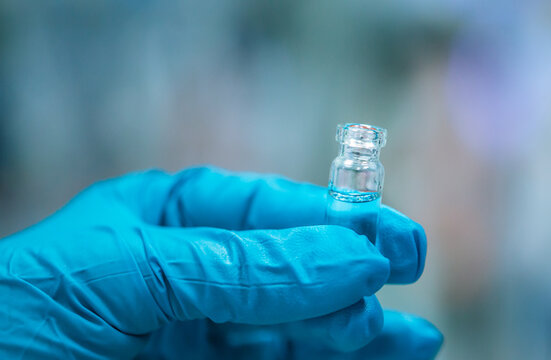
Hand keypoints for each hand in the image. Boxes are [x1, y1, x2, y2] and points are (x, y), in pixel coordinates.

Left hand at [0, 167, 441, 358]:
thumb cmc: (13, 318)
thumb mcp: (125, 271)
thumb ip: (239, 265)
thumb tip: (349, 258)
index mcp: (167, 225)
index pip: (269, 213)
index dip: (336, 225)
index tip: (392, 247)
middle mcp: (193, 283)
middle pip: (295, 280)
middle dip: (352, 287)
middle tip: (403, 295)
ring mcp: (198, 343)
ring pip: (297, 338)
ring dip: (358, 339)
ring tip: (415, 343)